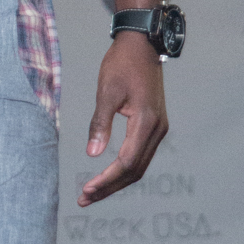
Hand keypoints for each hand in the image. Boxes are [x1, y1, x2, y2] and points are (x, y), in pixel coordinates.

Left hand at [79, 37, 166, 206]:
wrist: (142, 44)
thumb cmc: (122, 64)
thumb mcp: (107, 91)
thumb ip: (100, 123)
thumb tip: (93, 154)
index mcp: (146, 121)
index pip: (127, 162)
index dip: (106, 179)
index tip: (86, 190)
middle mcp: (157, 129)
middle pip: (135, 170)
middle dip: (109, 187)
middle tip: (84, 199)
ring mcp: (159, 128)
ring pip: (139, 166)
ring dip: (117, 181)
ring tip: (93, 192)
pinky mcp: (155, 126)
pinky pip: (141, 155)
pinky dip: (124, 169)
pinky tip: (108, 175)